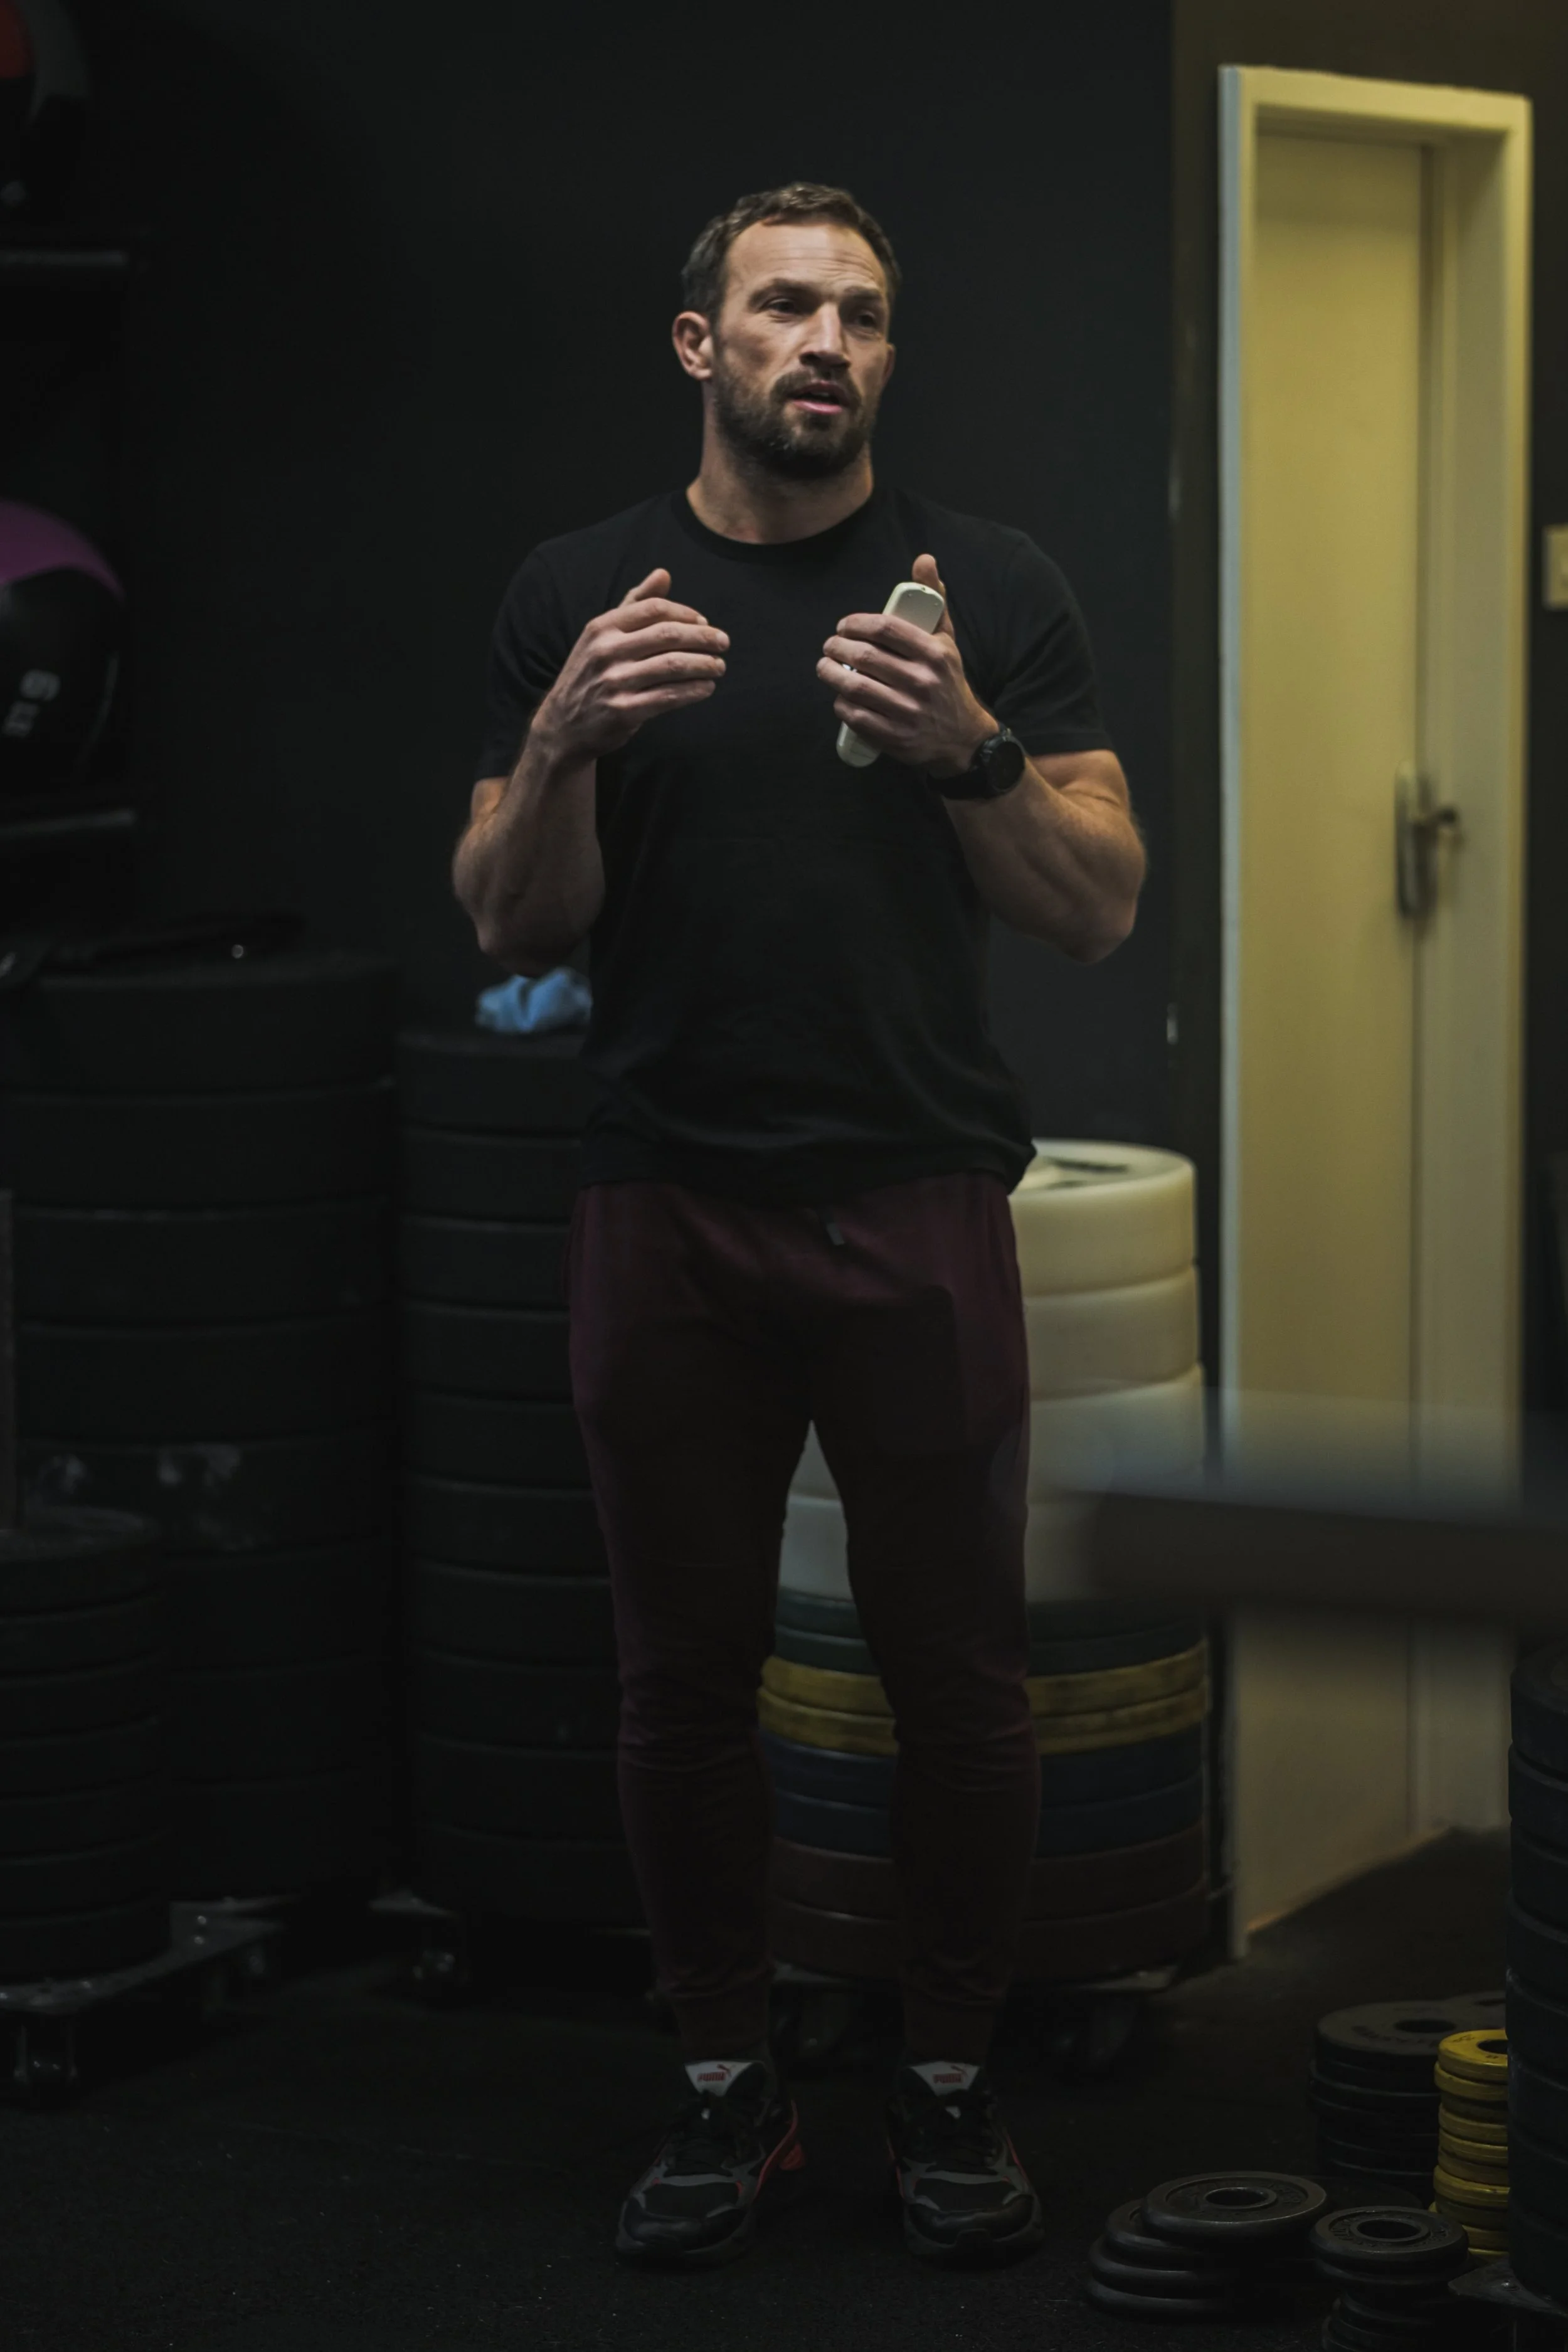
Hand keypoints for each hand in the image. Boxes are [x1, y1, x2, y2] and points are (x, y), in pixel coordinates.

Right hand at [536, 569, 726, 759]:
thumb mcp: (603, 635)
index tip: (705, 622)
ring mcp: (614, 682)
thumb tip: (664, 574)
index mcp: (602, 627)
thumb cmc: (591, 674)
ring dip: (704, 664)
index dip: (686, 614)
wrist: (564, 725)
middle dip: (703, 637)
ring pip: (673, 665)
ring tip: (719, 666)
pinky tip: (706, 688)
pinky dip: (693, 691)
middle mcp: (606, 651)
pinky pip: (669, 696)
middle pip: (668, 635)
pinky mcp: (623, 711)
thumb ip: (634, 604)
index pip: (654, 609)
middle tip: (724, 642)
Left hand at [817, 552, 994, 777]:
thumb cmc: (946, 681)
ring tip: (825, 667)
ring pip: (855, 687)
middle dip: (837, 647)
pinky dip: (841, 704)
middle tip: (830, 645)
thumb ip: (933, 600)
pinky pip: (856, 717)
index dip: (855, 623)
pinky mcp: (896, 737)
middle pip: (865, 657)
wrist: (962, 737)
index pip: (884, 628)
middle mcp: (922, 682)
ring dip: (831, 674)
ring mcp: (908, 712)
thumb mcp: (946, 640)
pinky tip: (839, 696)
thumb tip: (924, 559)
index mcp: (934, 653)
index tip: (844, 625)